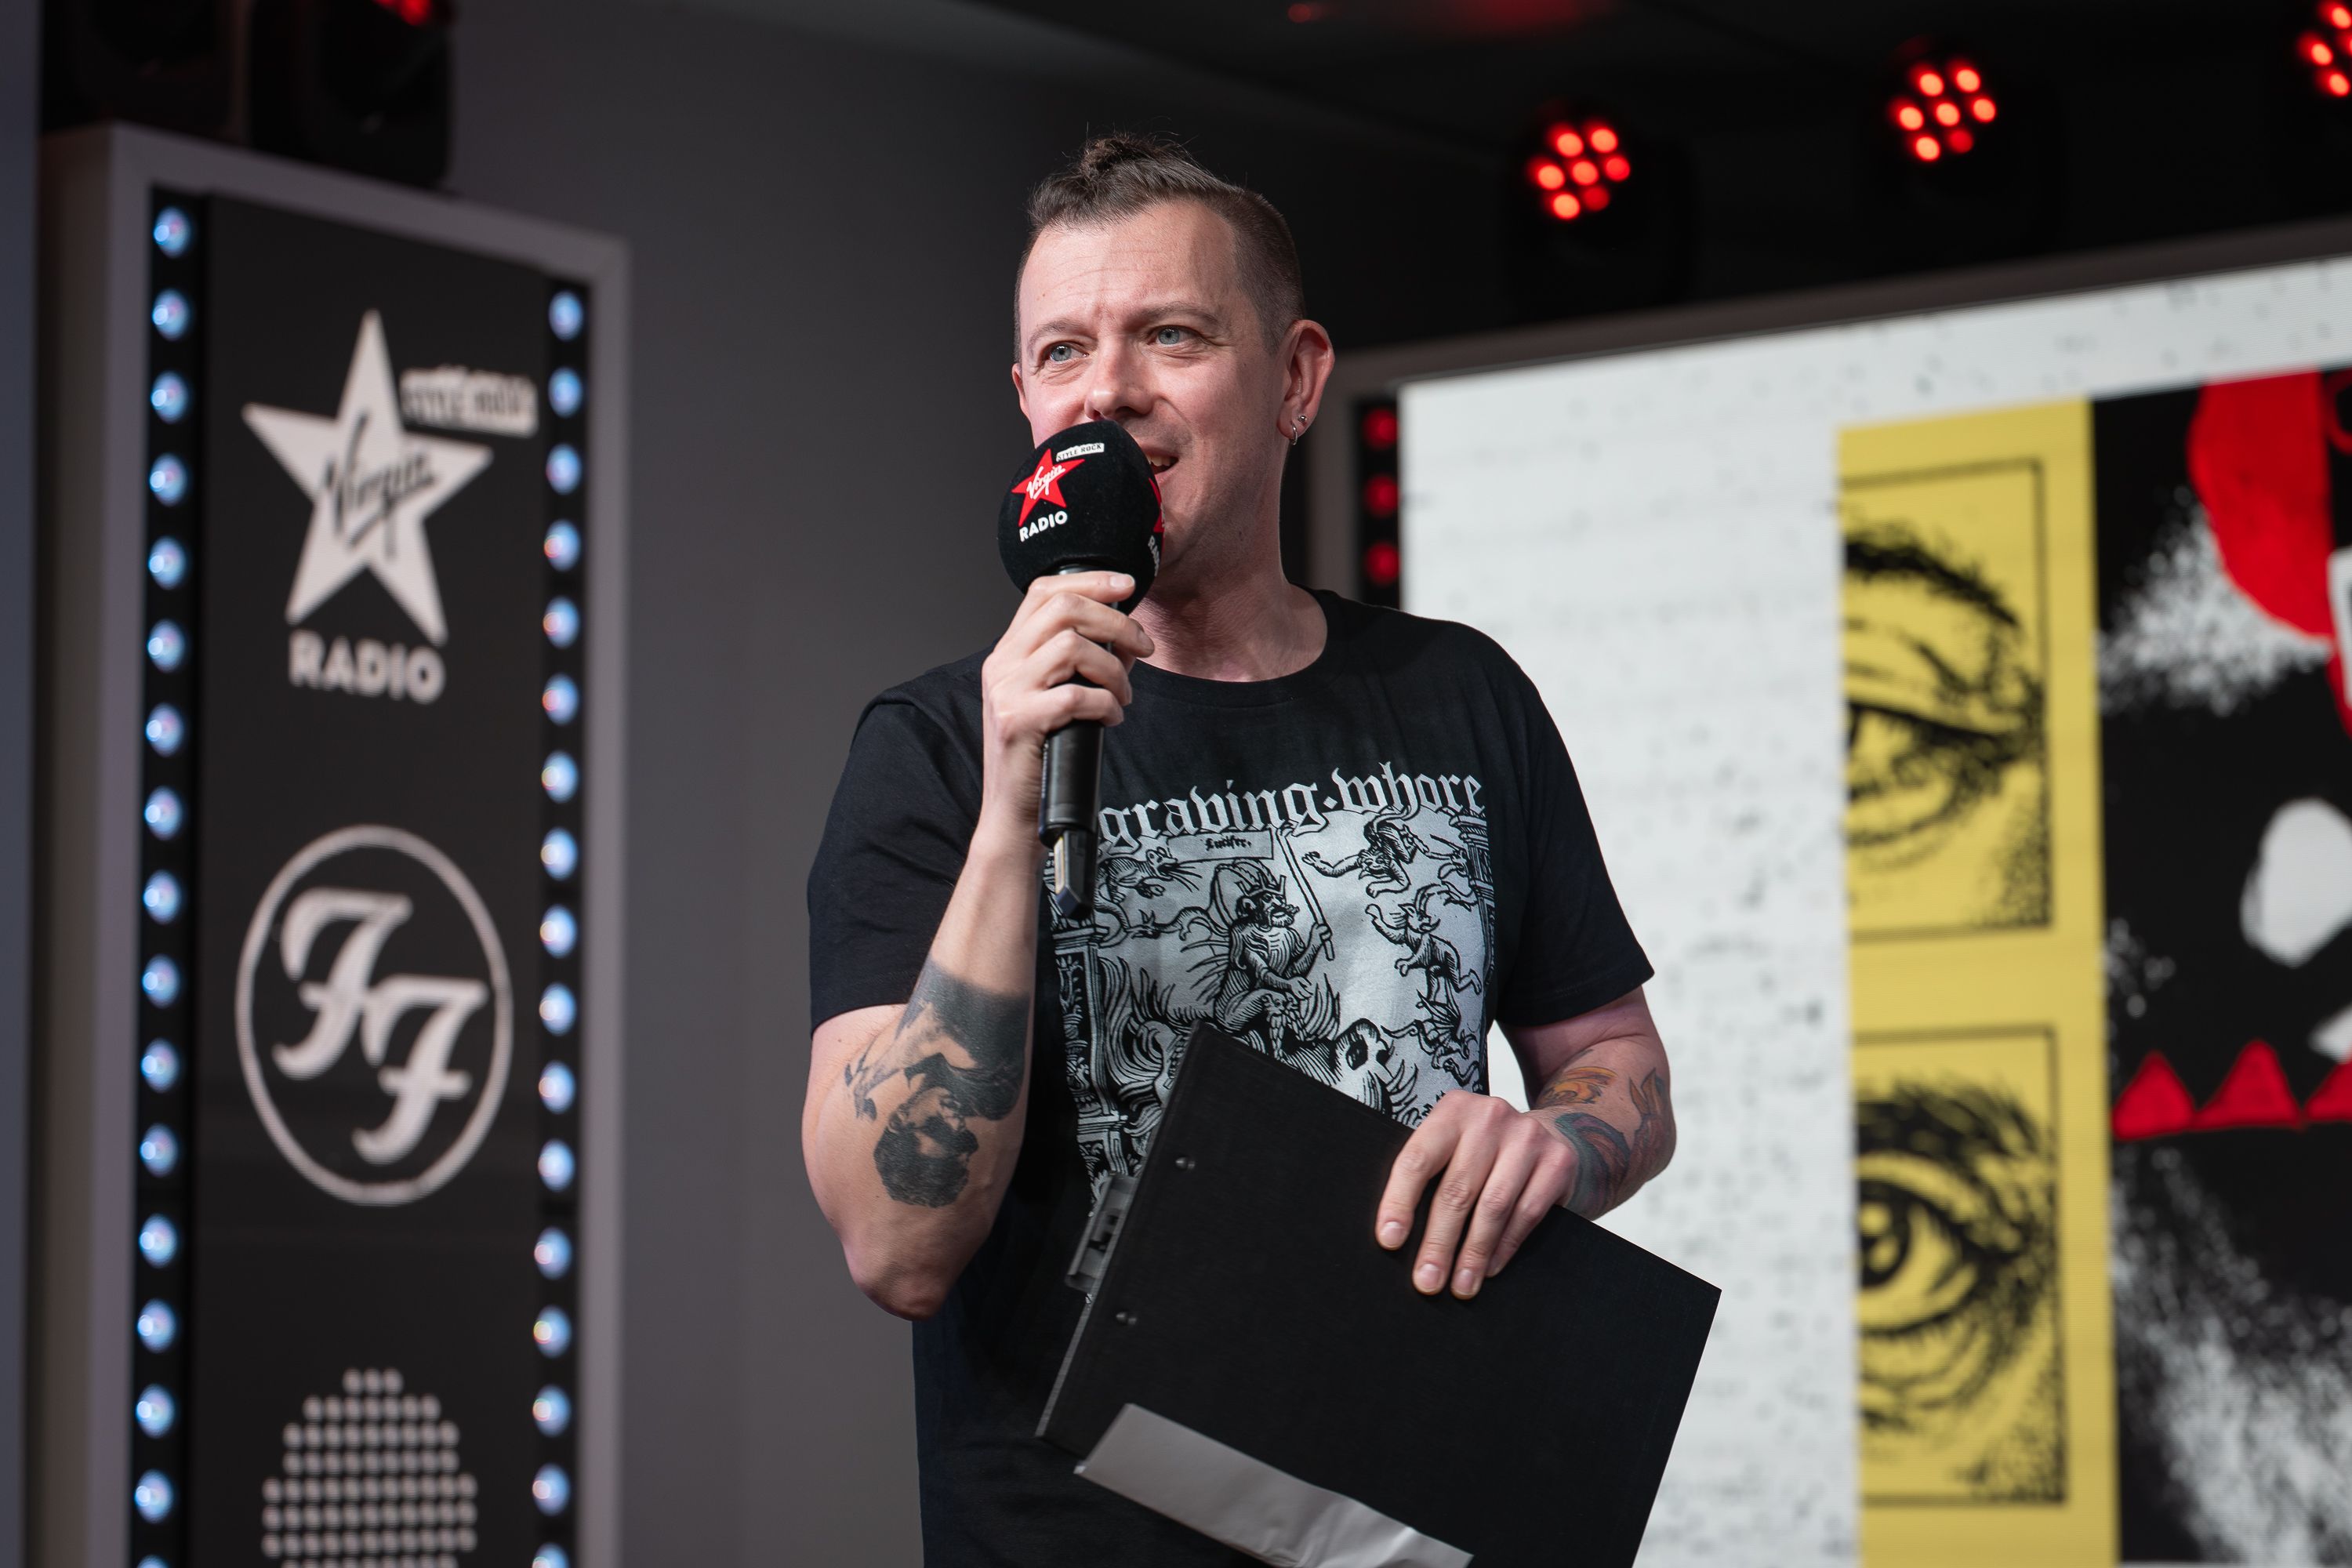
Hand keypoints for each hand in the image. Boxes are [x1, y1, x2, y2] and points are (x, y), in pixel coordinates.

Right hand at [975, 571, 1153, 855]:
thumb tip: (1128, 636)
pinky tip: (1110, 720)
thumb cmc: (1043, 755)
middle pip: (1063, 609)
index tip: (1127, 586)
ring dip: (1112, 670)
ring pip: (1071, 647)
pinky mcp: (1018, 720)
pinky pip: (1075, 695)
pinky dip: (1105, 704)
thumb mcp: (1060, 699)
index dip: (1089, 581)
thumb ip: (1086, 663)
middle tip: (1143, 646)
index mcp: (1009, 653)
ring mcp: (1006, 691)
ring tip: (1122, 696)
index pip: (1043, 592)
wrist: (1014, 812)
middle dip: (1115, 622)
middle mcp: (1001, 664)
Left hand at [1374, 1090, 1574, 1299]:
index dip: (1400, 1202)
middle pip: (1456, 1189)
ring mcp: (1528, 1137)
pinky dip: (1504, 1247)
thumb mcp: (1457, 1145)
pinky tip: (1489, 1268)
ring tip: (1460, 1285)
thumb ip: (1431, 1175)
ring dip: (1473, 1253)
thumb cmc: (1490, 1149)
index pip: (1418, 1159)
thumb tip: (1395, 1235)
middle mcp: (1490, 1117)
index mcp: (1453, 1111)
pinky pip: (1526, 1214)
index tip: (1390, 1241)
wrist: (1559, 1134)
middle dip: (1438, 1242)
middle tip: (1427, 1281)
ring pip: (1492, 1207)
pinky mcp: (1558, 1161)